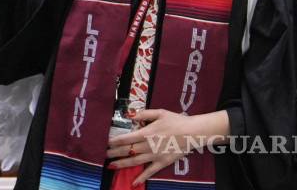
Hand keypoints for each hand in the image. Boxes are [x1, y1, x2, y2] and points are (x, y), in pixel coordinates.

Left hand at [106, 109, 220, 183]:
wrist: (193, 132)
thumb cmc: (176, 121)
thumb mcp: (159, 112)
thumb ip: (143, 113)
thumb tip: (129, 115)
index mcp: (146, 133)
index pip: (126, 138)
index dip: (114, 141)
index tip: (105, 143)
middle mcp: (148, 146)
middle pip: (127, 150)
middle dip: (114, 153)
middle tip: (103, 155)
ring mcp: (155, 156)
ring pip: (135, 161)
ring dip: (122, 164)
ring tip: (111, 166)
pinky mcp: (163, 163)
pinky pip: (150, 172)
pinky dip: (141, 177)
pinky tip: (133, 183)